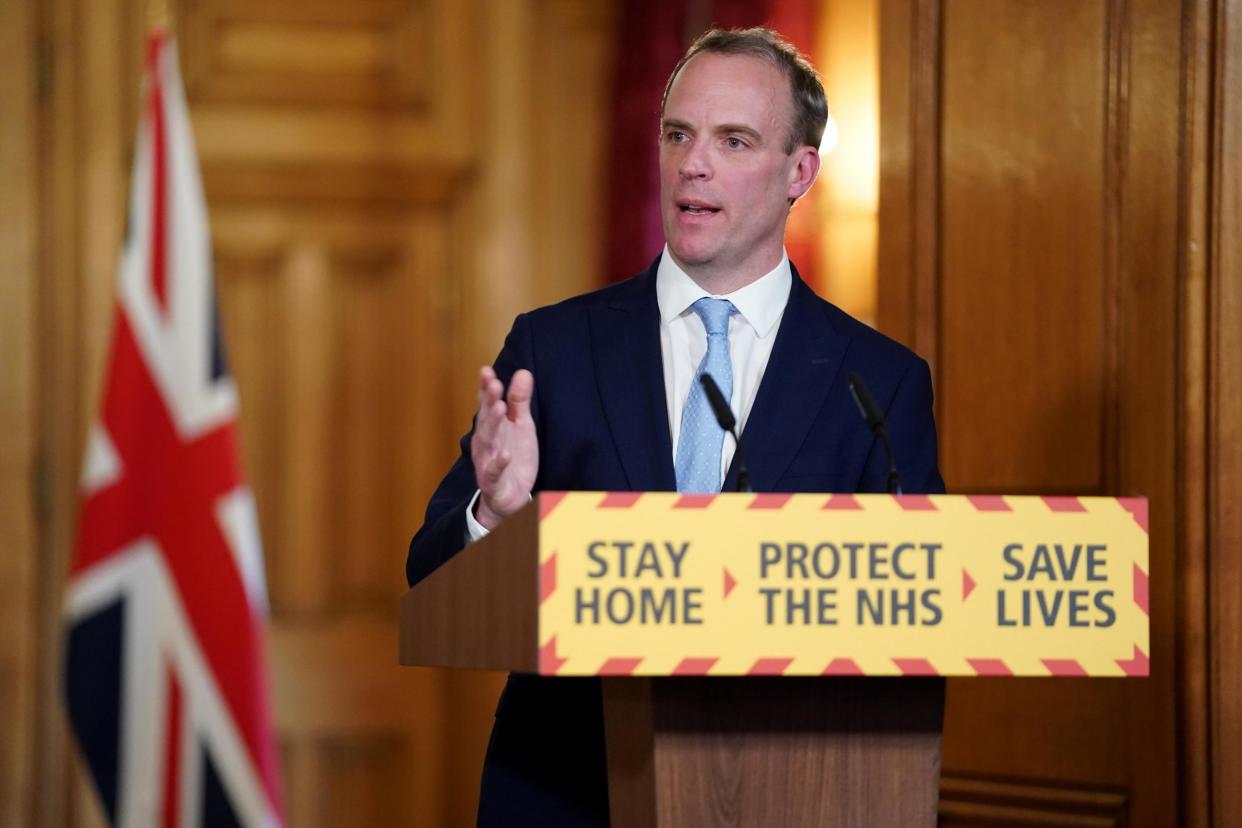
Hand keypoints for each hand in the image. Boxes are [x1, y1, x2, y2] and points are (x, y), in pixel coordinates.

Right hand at [471, 366, 538, 528]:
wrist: (511, 496)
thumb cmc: (514, 457)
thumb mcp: (521, 426)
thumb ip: (519, 401)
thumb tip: (523, 372)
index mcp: (492, 426)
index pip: (487, 403)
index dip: (486, 387)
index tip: (486, 371)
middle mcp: (486, 441)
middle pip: (486, 418)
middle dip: (488, 401)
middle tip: (494, 384)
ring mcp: (487, 460)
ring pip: (488, 441)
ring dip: (492, 425)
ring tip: (499, 408)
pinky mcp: (493, 481)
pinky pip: (494, 471)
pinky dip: (499, 463)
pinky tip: (505, 454)